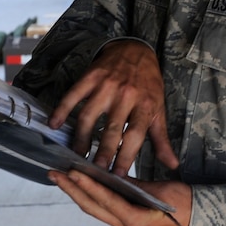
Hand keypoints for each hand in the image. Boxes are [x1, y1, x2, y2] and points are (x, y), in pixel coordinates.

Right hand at [48, 39, 179, 175]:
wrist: (135, 50)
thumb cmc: (148, 85)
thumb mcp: (158, 110)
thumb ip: (161, 139)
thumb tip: (172, 165)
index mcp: (144, 105)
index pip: (135, 134)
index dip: (126, 155)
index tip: (117, 174)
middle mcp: (126, 95)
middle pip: (112, 128)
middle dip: (103, 151)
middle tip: (96, 170)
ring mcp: (107, 85)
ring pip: (90, 115)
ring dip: (82, 137)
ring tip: (78, 155)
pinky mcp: (91, 76)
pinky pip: (73, 95)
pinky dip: (62, 109)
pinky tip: (54, 124)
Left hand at [49, 170, 191, 225]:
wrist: (203, 222)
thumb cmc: (187, 205)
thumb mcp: (162, 190)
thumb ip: (136, 185)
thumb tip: (112, 176)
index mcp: (135, 219)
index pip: (105, 200)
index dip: (86, 185)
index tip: (71, 171)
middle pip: (92, 207)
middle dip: (71, 190)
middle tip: (53, 174)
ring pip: (96, 209)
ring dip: (78, 193)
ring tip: (62, 178)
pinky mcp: (128, 223)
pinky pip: (105, 210)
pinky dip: (92, 197)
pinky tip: (83, 187)